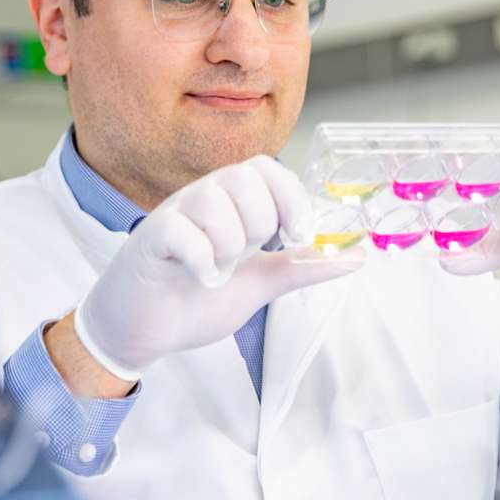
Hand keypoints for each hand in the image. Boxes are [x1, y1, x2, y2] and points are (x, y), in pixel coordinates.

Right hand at [74, 156, 360, 379]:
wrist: (143, 331)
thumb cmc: (194, 301)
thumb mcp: (260, 284)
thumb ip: (301, 267)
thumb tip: (356, 257)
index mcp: (230, 205)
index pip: (266, 168)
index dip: (289, 196)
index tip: (295, 236)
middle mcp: (201, 200)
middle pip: (244, 177)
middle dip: (257, 224)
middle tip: (244, 257)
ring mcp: (173, 216)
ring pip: (213, 201)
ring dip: (226, 246)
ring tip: (217, 273)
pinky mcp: (149, 239)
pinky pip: (181, 230)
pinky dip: (200, 260)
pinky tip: (199, 279)